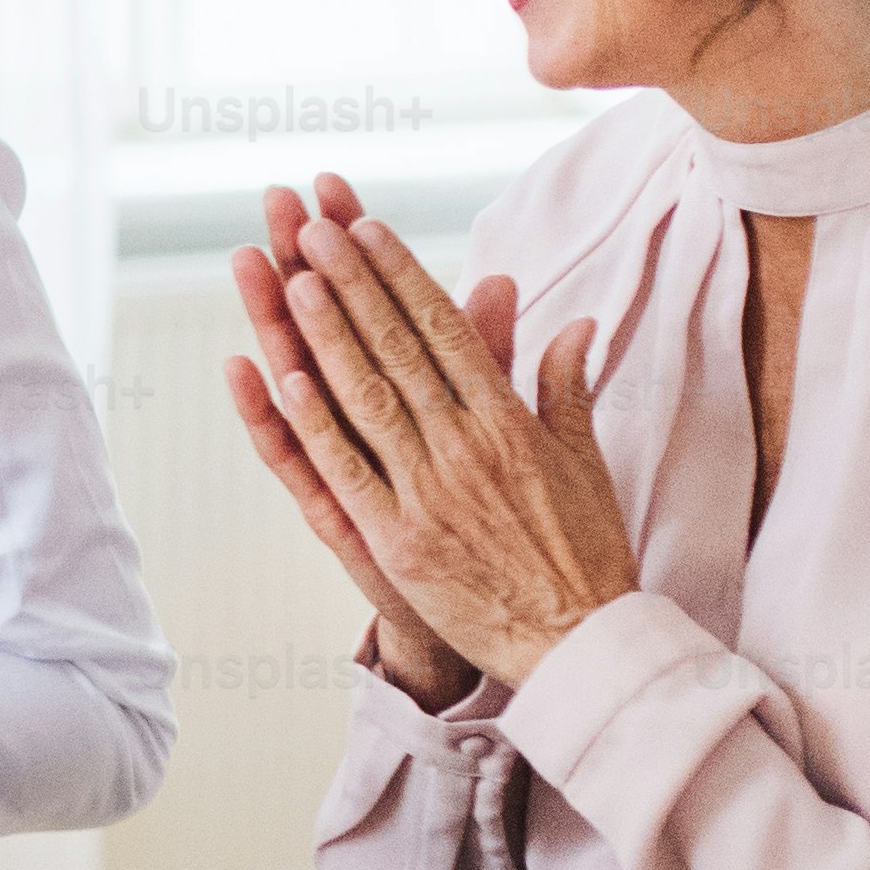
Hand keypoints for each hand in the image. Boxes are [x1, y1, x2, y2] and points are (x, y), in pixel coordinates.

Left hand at [240, 179, 637, 690]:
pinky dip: (316, 425)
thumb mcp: (584, 461)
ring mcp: (427, 492)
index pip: (445, 330)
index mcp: (507, 421)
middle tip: (311, 225)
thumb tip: (576, 323)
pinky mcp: (397, 541)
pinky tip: (285, 378)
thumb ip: (565, 388)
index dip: (401, 275)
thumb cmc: (585, 554)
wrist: (582, 644)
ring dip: (325, 333)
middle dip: (353, 282)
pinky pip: (348, 473)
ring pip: (367, 397)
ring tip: (289, 275)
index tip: (366, 227)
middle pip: (398, 348)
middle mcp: (465, 446)